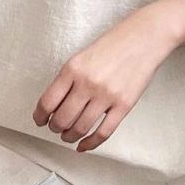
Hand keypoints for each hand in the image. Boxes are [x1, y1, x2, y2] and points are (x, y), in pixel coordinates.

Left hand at [33, 7, 178, 152]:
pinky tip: (83, 146)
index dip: (40, 116)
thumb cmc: (112, 45)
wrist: (144, 38)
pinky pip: (103, 133)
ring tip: (68, 136)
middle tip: (56, 128)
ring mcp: (106, 96)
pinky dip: (90, 144)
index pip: (47, 102)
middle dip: (55, 128)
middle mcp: (87, 84)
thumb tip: (53, 106)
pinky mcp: (124, 106)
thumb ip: (67, 79)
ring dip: (70, 137)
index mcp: (72, 69)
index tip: (40, 121)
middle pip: (62, 119)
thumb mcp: (81, 57)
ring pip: (80, 129)